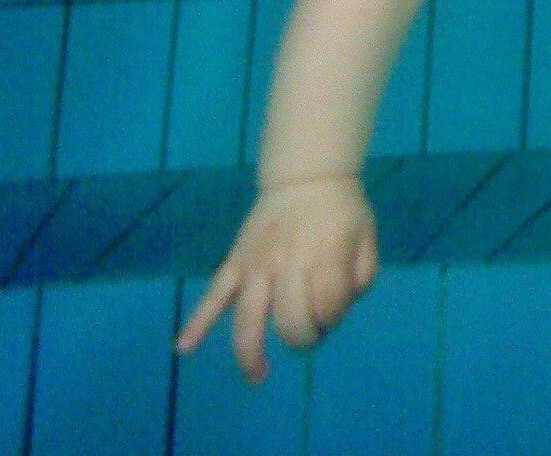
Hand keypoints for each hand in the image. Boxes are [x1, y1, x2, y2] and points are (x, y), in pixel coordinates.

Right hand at [175, 176, 377, 384]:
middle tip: (310, 327)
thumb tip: (337, 311)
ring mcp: (257, 265)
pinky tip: (183, 347)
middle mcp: (288, 264)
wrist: (307, 176)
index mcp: (324, 256)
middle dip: (304, 336)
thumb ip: (361, 279)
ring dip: (251, 353)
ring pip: (248, 318)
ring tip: (258, 375)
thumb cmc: (340, 212)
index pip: (328, 310)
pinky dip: (197, 322)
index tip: (335, 308)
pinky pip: (214, 294)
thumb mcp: (366, 240)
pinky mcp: (236, 262)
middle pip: (290, 323)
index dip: (333, 318)